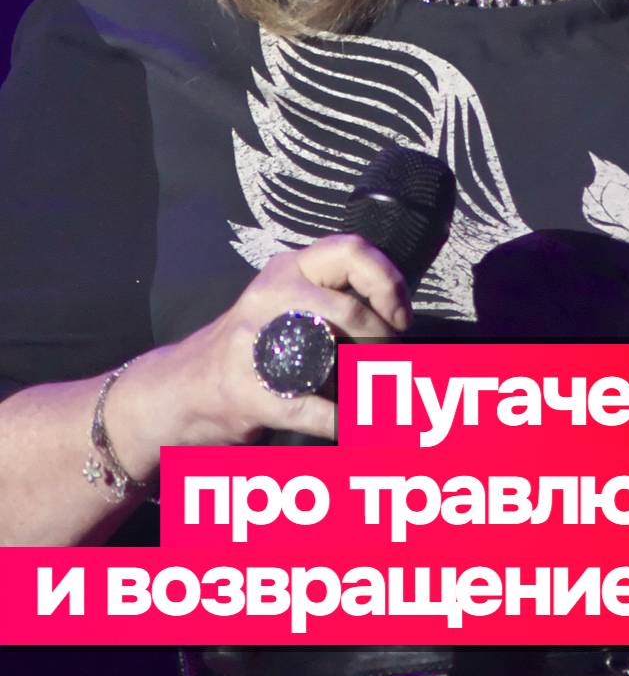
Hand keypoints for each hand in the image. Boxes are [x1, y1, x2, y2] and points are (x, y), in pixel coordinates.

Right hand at [103, 236, 410, 472]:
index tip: (400, 316)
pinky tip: (351, 425)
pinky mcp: (248, 393)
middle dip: (382, 338)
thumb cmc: (250, 348)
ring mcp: (253, 346)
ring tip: (376, 393)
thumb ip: (336, 298)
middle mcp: (270, 298)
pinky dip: (342, 423)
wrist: (178, 392)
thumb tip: (402, 318)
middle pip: (347, 308)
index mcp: (288, 270)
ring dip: (365, 384)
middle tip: (389, 356)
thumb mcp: (288, 303)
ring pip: (330, 360)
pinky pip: (314, 411)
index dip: (388, 282)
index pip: (352, 250)